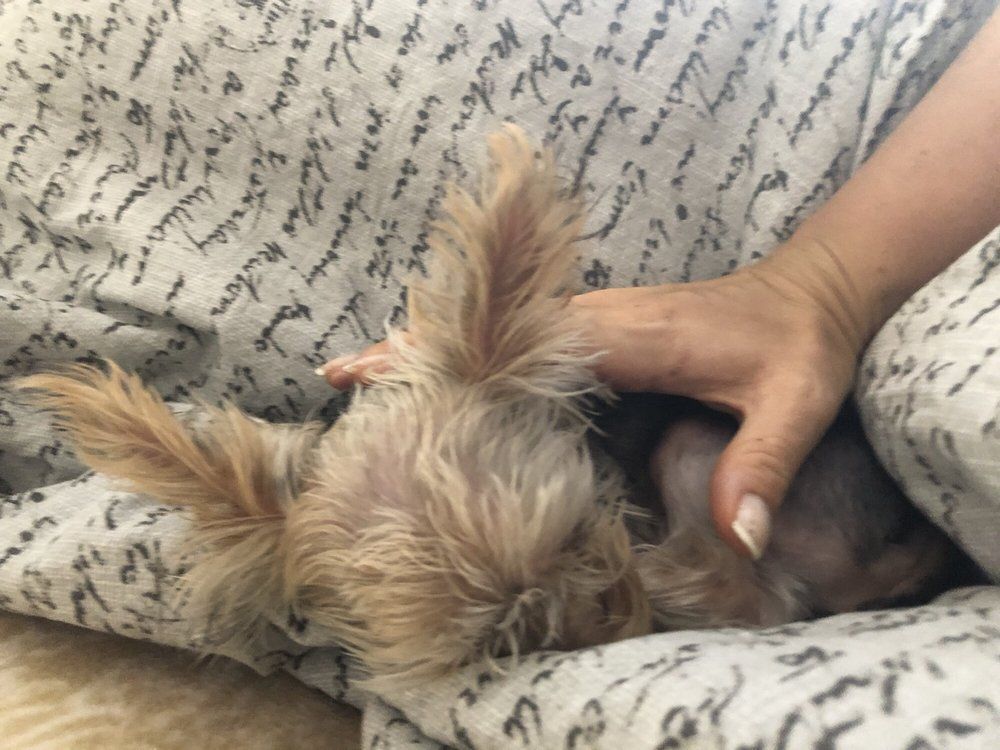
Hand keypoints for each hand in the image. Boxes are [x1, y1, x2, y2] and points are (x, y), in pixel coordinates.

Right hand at [319, 238, 867, 558]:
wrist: (810, 292)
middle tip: (336, 377)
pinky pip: (513, 339)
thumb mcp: (795, 401)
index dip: (444, 356)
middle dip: (408, 351)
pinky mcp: (597, 333)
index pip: (514, 340)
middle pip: (482, 330)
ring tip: (358, 377)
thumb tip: (736, 539)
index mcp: (625, 333)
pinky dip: (465, 353)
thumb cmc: (799, 343)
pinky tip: (435, 377)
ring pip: (490, 330)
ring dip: (426, 348)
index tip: (373, 370)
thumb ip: (761, 464)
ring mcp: (593, 321)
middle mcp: (595, 318)